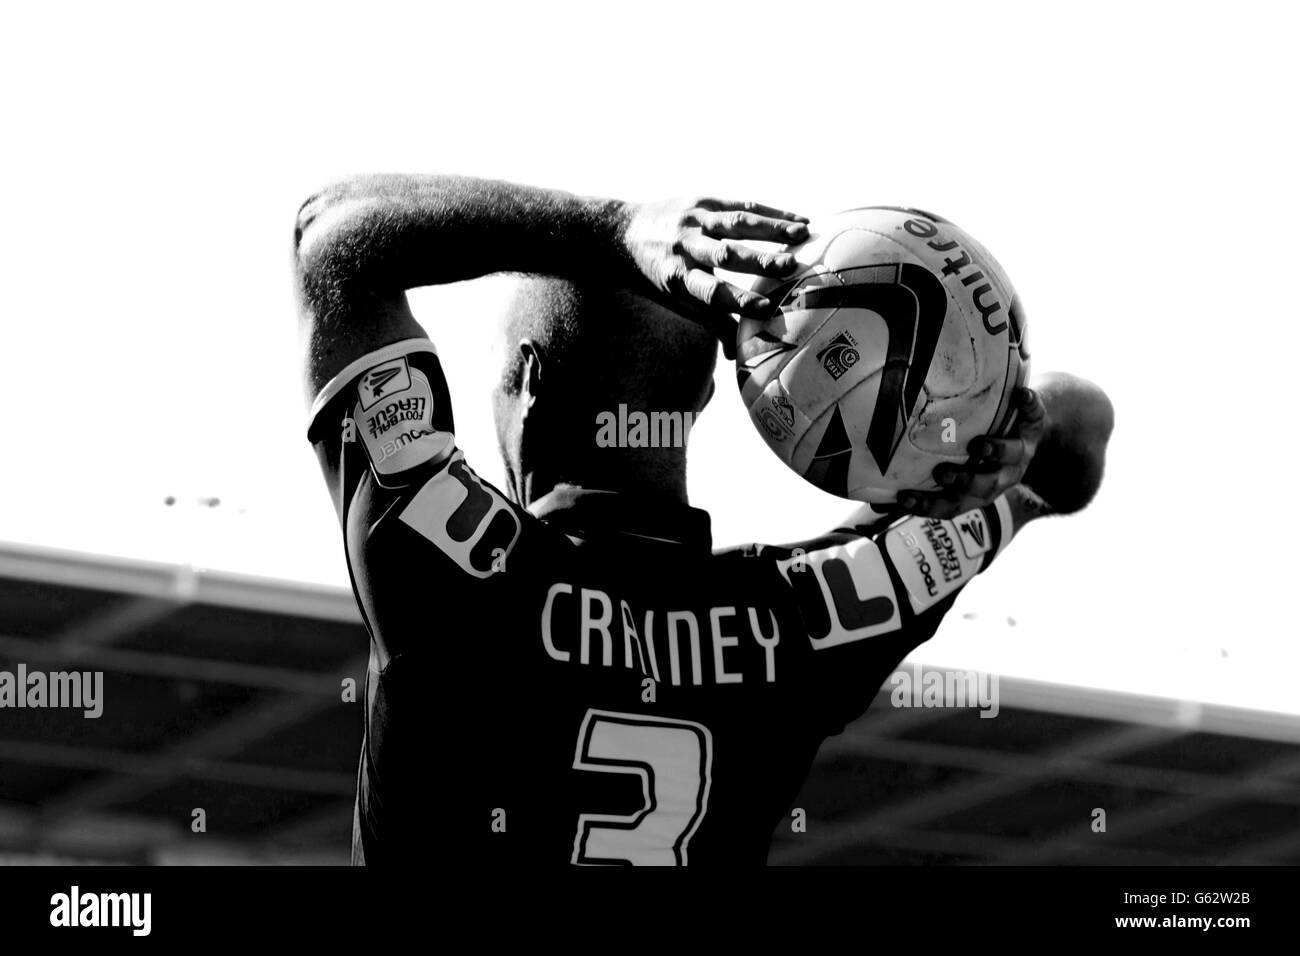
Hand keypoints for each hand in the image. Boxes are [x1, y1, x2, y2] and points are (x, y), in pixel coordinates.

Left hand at [620, 197, 808, 356]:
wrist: (621, 234)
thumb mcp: (675, 301)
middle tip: (791, 267)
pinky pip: (742, 205)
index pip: (710, 292)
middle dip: (759, 261)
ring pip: (737, 223)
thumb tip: (736, 354)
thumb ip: (709, 321)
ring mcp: (694, 221)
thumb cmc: (656, 277)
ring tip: (804, 235)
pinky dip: (772, 212)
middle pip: (726, 254)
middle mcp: (685, 247)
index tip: (766, 309)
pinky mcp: (703, 202)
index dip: (737, 301)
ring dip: (772, 228)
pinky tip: (799, 219)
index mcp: (676, 277)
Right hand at [893, 387, 1047, 519]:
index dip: (928, 505)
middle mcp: (999, 476)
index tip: (903, 498)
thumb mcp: (951, 469)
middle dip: (963, 482)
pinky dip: (1028, 405)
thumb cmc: (974, 452)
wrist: (1025, 432)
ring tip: (979, 444)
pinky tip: (1020, 395)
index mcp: (976, 492)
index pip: (950, 505)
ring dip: (997, 451)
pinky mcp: (1034, 425)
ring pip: (1011, 456)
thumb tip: (870, 491)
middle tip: (942, 473)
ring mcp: (1020, 453)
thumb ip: (919, 480)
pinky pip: (1033, 414)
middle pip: (984, 487)